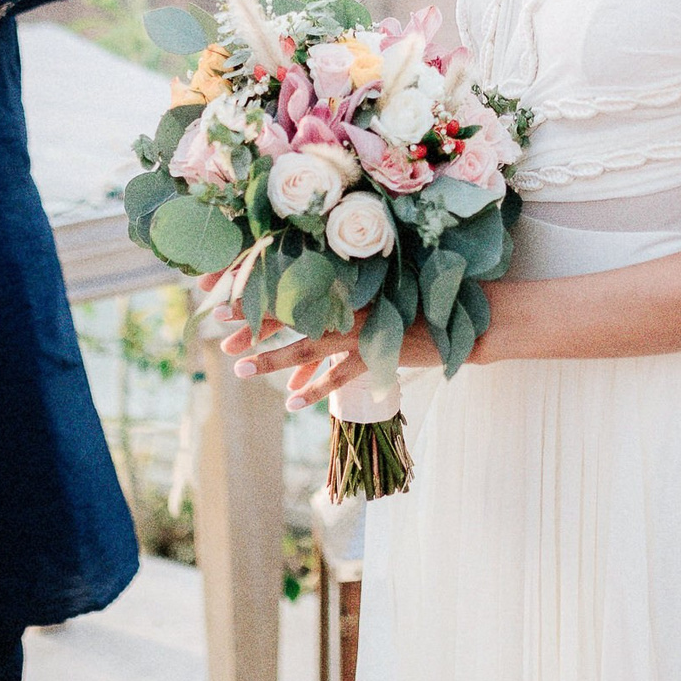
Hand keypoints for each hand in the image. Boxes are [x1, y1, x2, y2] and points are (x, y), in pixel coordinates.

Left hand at [197, 269, 440, 411]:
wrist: (461, 317)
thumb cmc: (420, 297)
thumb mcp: (382, 285)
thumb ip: (351, 286)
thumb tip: (320, 287)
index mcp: (348, 281)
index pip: (294, 280)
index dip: (261, 285)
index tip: (228, 288)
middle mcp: (349, 303)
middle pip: (292, 312)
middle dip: (253, 321)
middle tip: (219, 329)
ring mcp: (362, 330)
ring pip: (307, 346)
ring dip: (272, 359)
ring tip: (240, 370)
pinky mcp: (378, 355)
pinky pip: (339, 376)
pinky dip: (315, 388)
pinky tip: (292, 400)